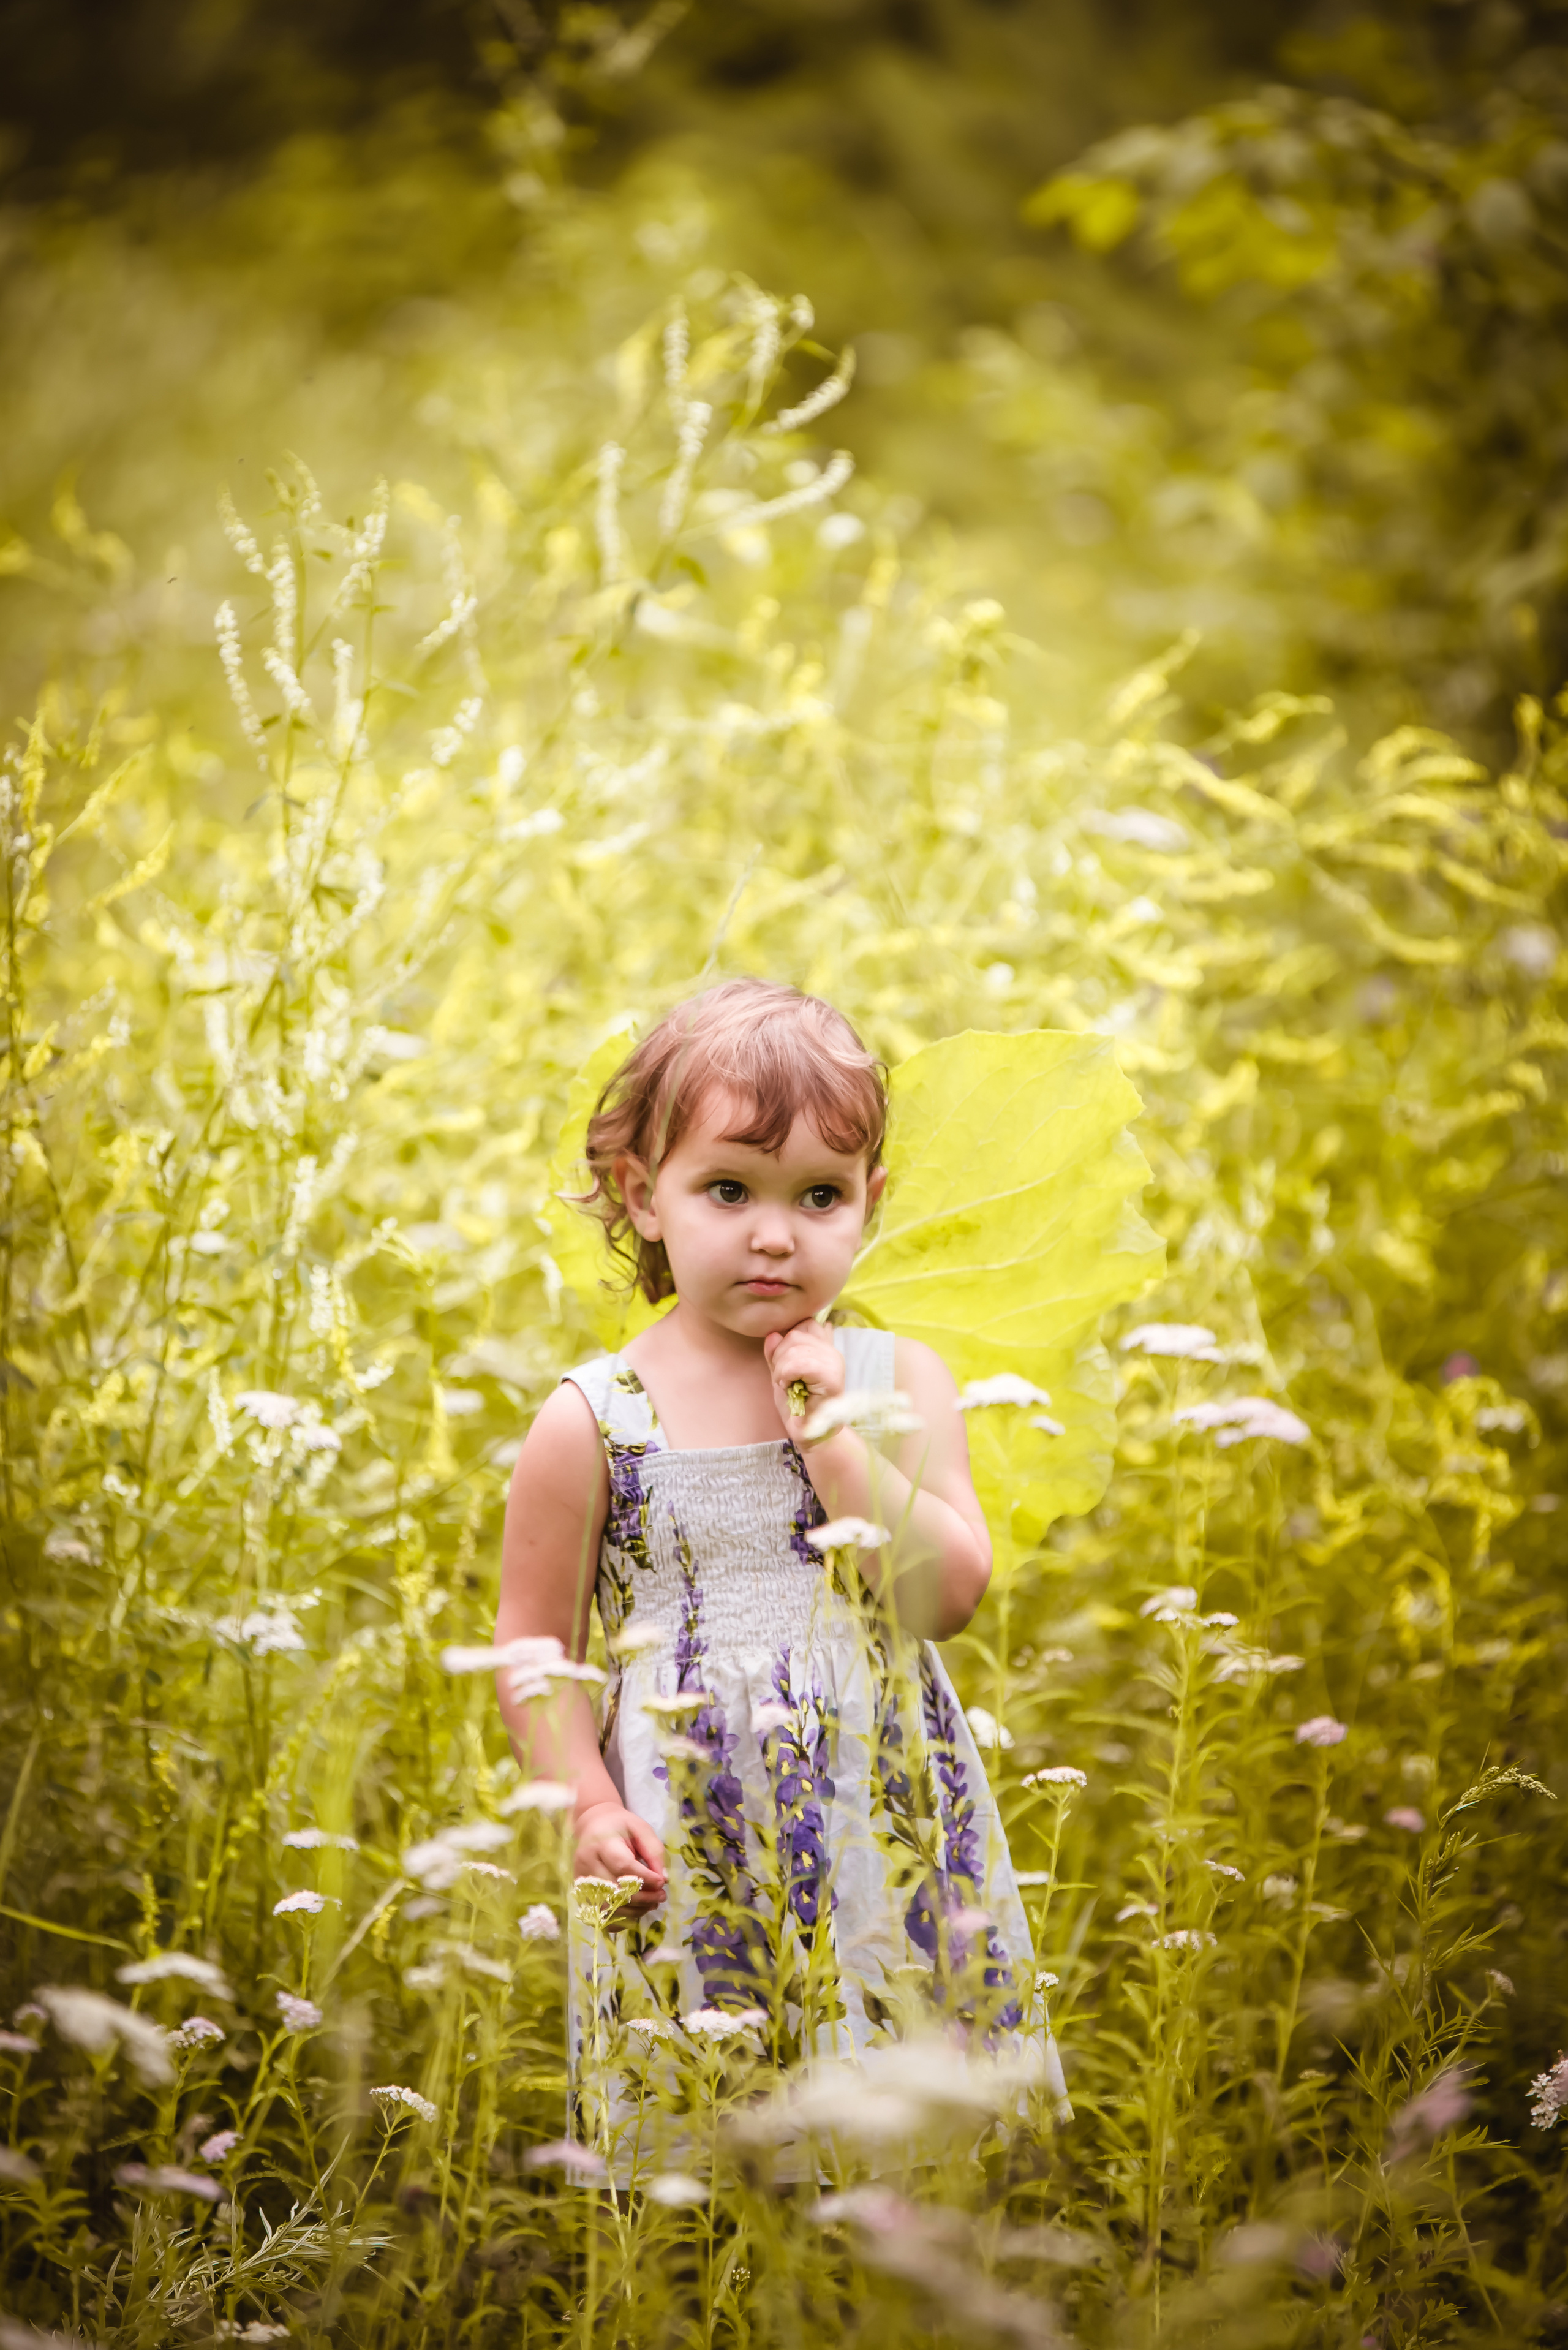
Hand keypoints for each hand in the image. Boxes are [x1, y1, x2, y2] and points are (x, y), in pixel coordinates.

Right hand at [574, 1800, 665, 1924]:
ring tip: (651, 1903)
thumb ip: (654, 1851)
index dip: (645, 1878)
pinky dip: (620, 1919)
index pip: (622, 1866)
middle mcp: (586, 1863)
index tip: (662, 1882)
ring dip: (634, 1911)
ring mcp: (580, 1881)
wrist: (593, 1826)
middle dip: (643, 1897)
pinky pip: (600, 1915)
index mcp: (602, 1843)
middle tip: (661, 1896)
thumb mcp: (641, 1829)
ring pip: (608, 1907)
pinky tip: (635, 1910)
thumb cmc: (620, 1827)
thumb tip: (663, 1880)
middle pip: (615, 1890)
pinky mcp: (581, 1893)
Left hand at [763, 1318, 843, 1441]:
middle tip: (784, 1379)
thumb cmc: (796, 1406)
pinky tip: (790, 1387)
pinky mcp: (832, 1377)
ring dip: (782, 1368)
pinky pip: (800, 1362)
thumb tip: (772, 1334)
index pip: (804, 1323)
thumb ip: (776, 1354)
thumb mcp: (780, 1374)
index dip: (786, 1340)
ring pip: (796, 1347)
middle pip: (796, 1333)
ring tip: (787, 1385)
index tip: (783, 1364)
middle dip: (780, 1356)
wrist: (807, 1434)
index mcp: (823, 1347)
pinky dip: (787, 1374)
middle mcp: (832, 1351)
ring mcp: (834, 1362)